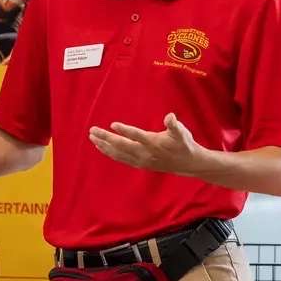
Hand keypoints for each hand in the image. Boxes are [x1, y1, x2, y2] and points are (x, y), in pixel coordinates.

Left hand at [88, 113, 203, 175]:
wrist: (188, 164)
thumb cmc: (184, 143)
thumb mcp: (182, 132)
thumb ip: (174, 125)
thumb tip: (170, 116)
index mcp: (154, 143)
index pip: (136, 136)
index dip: (125, 130)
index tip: (113, 124)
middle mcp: (145, 153)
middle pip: (121, 145)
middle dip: (106, 138)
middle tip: (92, 130)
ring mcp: (141, 160)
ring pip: (118, 153)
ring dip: (104, 145)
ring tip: (92, 137)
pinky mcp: (139, 164)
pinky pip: (121, 158)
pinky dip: (110, 153)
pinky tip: (101, 147)